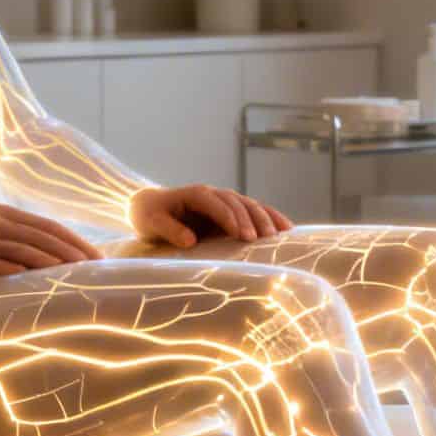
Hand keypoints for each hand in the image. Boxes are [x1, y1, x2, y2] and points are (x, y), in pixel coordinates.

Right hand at [0, 204, 104, 286]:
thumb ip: (11, 239)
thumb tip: (47, 259)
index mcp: (1, 214)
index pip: (49, 227)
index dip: (76, 242)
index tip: (99, 259)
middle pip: (43, 237)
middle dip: (74, 254)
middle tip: (97, 272)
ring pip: (24, 250)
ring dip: (53, 264)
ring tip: (76, 278)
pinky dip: (18, 273)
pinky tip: (37, 284)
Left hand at [129, 184, 292, 247]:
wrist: (150, 207)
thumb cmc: (149, 216)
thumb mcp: (151, 222)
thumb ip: (169, 229)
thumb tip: (190, 240)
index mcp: (195, 194)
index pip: (215, 202)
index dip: (229, 216)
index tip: (240, 233)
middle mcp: (213, 195)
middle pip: (237, 202)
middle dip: (251, 219)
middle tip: (263, 238)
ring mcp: (224, 202)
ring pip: (250, 205)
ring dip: (266, 217)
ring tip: (282, 233)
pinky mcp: (231, 213)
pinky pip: (253, 213)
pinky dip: (270, 218)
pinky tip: (286, 228)